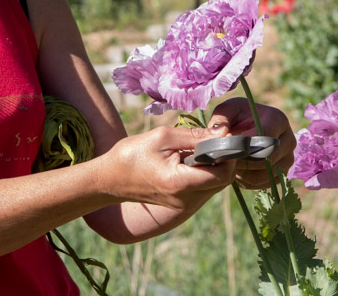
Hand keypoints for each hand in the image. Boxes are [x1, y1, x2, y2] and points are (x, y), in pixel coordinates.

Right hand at [102, 125, 236, 210]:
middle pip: (223, 181)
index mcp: (179, 183)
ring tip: (198, 148)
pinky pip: (205, 188)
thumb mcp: (162, 136)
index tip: (221, 135)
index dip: (227, 153)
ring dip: (215, 165)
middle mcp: (186, 200)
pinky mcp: (183, 206)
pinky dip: (205, 172)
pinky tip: (191, 159)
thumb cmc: (131, 154)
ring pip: (216, 185)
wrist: (110, 180)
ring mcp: (185, 206)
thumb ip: (194, 136)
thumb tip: (222, 132)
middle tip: (212, 139)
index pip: (222, 173)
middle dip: (224, 158)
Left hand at [207, 98, 294, 189]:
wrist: (244, 126)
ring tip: (229, 166)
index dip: (243, 147)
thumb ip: (221, 120)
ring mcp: (288, 159)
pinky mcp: (282, 174)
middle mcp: (289, 140)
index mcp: (278, 120)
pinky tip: (236, 173)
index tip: (226, 149)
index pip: (264, 138)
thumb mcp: (226, 111)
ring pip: (266, 174)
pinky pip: (265, 184)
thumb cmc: (235, 117)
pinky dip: (248, 182)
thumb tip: (222, 133)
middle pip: (267, 158)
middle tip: (225, 161)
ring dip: (245, 174)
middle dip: (243, 162)